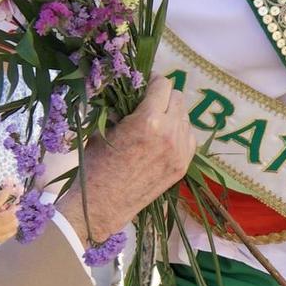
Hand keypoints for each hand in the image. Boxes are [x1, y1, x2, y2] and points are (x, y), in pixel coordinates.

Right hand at [0, 185, 21, 258]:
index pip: (0, 199)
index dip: (7, 191)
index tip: (10, 188)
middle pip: (11, 213)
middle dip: (12, 206)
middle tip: (9, 204)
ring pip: (13, 224)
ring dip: (13, 217)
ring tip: (8, 214)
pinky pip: (10, 234)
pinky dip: (12, 228)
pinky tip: (8, 223)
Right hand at [67, 76, 193, 243]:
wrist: (102, 204)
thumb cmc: (96, 164)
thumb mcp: (106, 127)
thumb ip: (125, 107)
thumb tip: (135, 90)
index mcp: (148, 120)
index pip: (163, 85)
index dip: (153, 81)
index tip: (145, 85)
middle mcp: (170, 133)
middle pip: (179, 98)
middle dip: (164, 97)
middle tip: (149, 104)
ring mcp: (180, 151)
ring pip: (185, 118)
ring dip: (172, 115)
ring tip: (155, 124)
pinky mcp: (183, 166)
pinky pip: (189, 138)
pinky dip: (179, 134)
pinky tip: (163, 140)